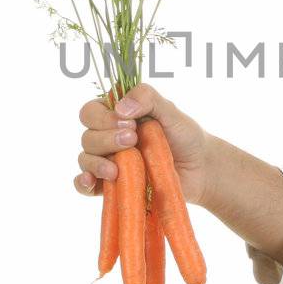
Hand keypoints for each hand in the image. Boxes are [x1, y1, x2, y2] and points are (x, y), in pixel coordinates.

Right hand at [75, 83, 211, 207]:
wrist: (200, 169)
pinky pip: (85, 185)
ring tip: (117, 169)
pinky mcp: (112, 185)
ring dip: (97, 162)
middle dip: (106, 139)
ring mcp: (109, 162)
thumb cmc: (185, 136)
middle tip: (133, 140)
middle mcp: (108, 137)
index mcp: (117, 116)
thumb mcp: (170, 111)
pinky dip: (83, 183)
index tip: (130, 123)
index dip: (103, 118)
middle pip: (87, 136)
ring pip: (85, 159)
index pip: (91, 111)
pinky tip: (91, 181)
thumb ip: (148, 98)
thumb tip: (120, 108)